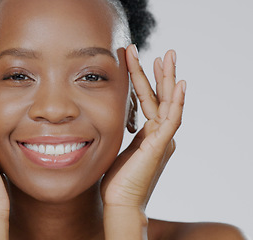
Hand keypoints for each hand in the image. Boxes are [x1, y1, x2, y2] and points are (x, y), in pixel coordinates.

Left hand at [101, 45, 185, 209]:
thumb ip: (121, 133)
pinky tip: (179, 85)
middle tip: (165, 52)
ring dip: (169, 79)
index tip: (139, 61)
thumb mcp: (118, 148)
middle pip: (162, 97)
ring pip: (169, 103)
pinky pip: (172, 120)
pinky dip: (177, 102)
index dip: (144, 80)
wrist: (120, 202)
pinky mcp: (160, 146)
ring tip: (169, 56)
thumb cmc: (117, 180)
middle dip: (162, 73)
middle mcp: (159, 134)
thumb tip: (112, 121)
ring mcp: (162, 139)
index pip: (148, 100)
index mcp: (149, 133)